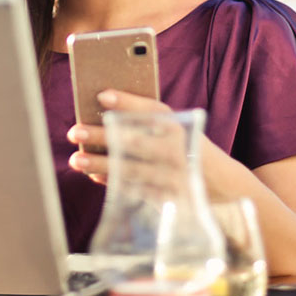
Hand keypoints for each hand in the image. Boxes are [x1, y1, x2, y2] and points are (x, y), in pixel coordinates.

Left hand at [66, 90, 180, 190]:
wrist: (220, 184)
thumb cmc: (184, 147)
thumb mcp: (176, 129)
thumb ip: (146, 119)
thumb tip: (103, 106)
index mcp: (179, 126)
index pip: (152, 111)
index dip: (127, 103)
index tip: (101, 95)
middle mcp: (177, 150)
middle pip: (136, 142)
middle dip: (103, 136)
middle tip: (75, 131)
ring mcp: (173, 177)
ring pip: (131, 169)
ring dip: (100, 164)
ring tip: (75, 159)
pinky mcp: (168, 200)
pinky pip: (135, 190)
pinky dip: (113, 182)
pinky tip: (94, 175)